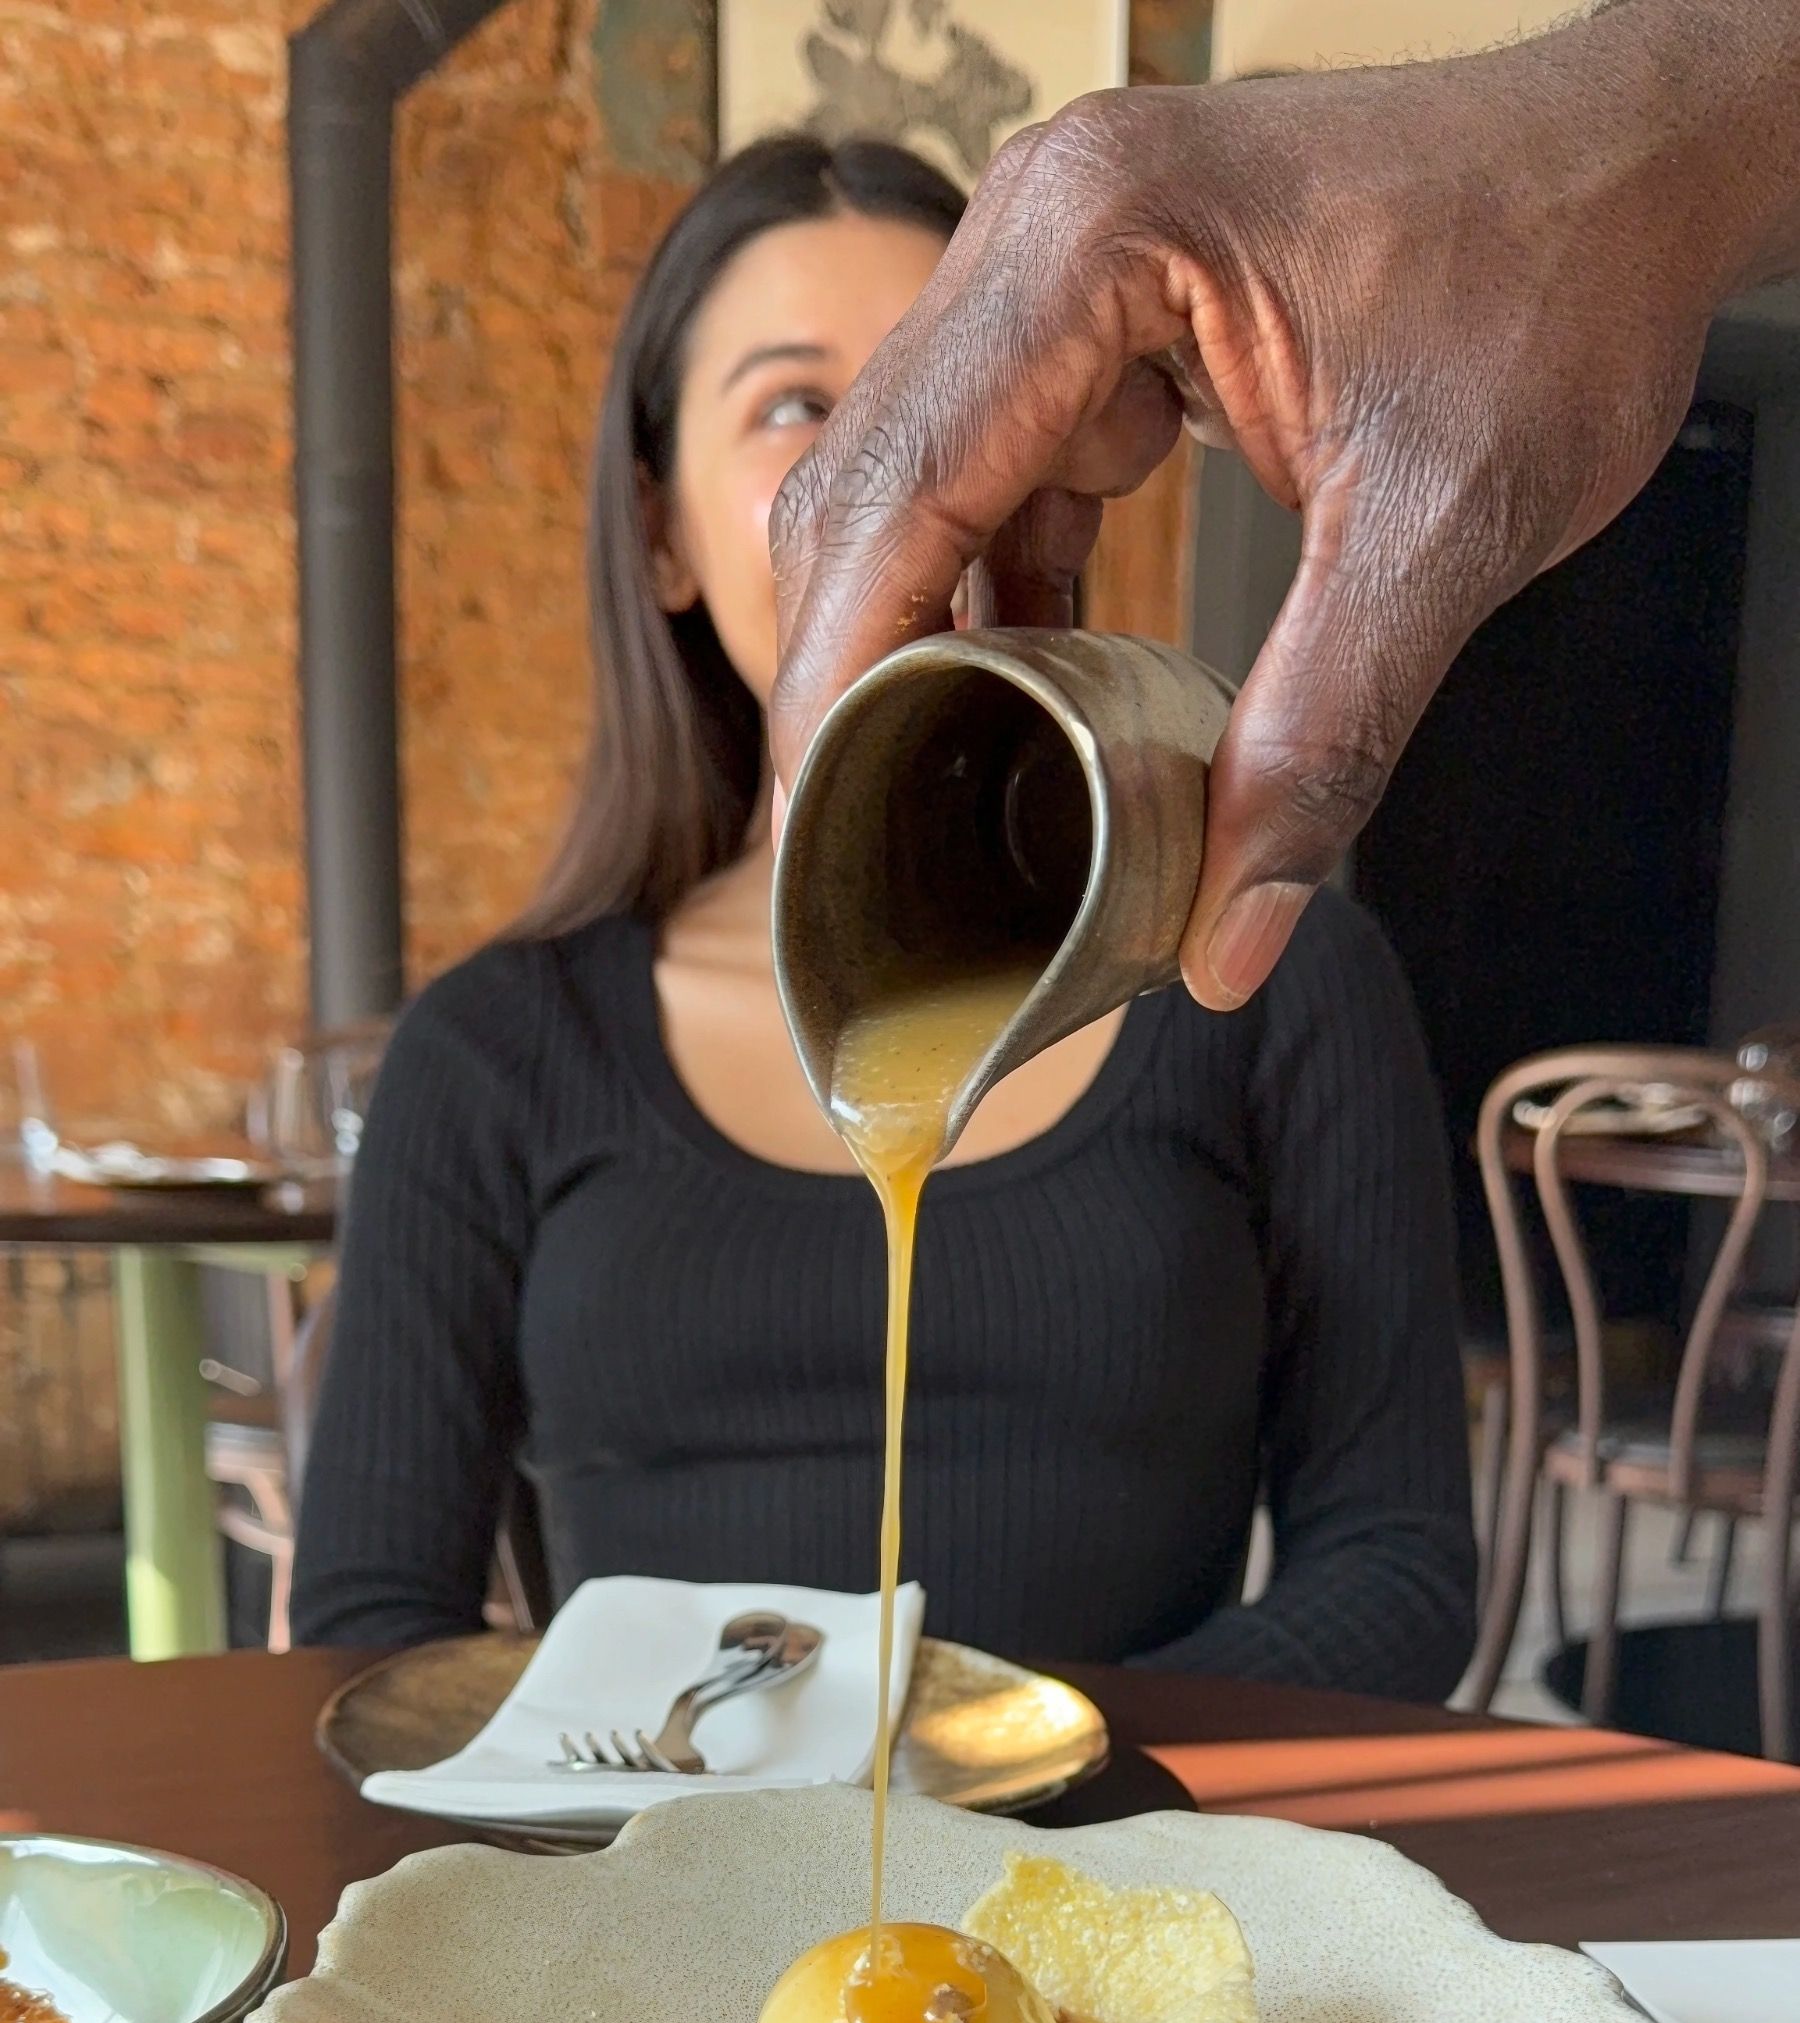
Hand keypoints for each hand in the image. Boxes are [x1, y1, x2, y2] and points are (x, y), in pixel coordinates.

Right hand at [771, 10, 1795, 1007]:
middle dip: (847, 675)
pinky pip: (996, 474)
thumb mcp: (1446, 527)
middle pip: (864, 483)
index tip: (812, 829)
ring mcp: (1057, 263)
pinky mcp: (1097, 313)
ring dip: (911, 641)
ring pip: (912, 483)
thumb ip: (1325, 736)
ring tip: (911, 800)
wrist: (1640, 165)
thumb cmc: (1563, 278)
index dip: (834, 679)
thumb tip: (1228, 935)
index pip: (896, 490)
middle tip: (841, 848)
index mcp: (1093, 239)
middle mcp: (1039, 225)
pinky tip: (1015, 708)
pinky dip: (994, 597)